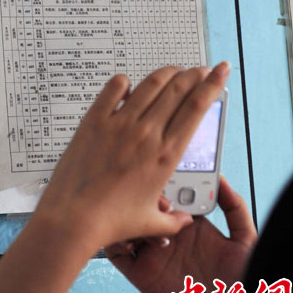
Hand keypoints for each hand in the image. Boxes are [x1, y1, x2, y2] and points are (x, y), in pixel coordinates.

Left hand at [34, 62, 230, 251]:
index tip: (220, 72)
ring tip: (174, 70)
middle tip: (201, 69)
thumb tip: (184, 220)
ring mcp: (120, 123)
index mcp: (166, 154)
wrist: (72, 218)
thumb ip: (173, 220)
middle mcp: (146, 133)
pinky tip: (127, 84)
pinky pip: (113, 88)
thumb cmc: (109, 221)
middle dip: (194, 74)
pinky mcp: (95, 120)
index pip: (197, 107)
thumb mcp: (150, 223)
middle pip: (178, 89)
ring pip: (151, 84)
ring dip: (167, 72)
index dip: (212, 85)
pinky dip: (124, 81)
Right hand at [106, 177, 256, 292]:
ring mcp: (153, 253)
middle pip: (147, 206)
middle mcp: (169, 235)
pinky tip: (133, 240)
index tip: (171, 177)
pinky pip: (116, 252)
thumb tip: (221, 179)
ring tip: (152, 223)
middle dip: (149, 198)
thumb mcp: (245, 240)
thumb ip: (235, 207)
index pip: (171, 194)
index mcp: (190, 224)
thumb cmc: (239, 285)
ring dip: (134, 218)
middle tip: (162, 201)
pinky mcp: (140, 272)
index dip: (168, 183)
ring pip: (129, 224)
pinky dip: (116, 242)